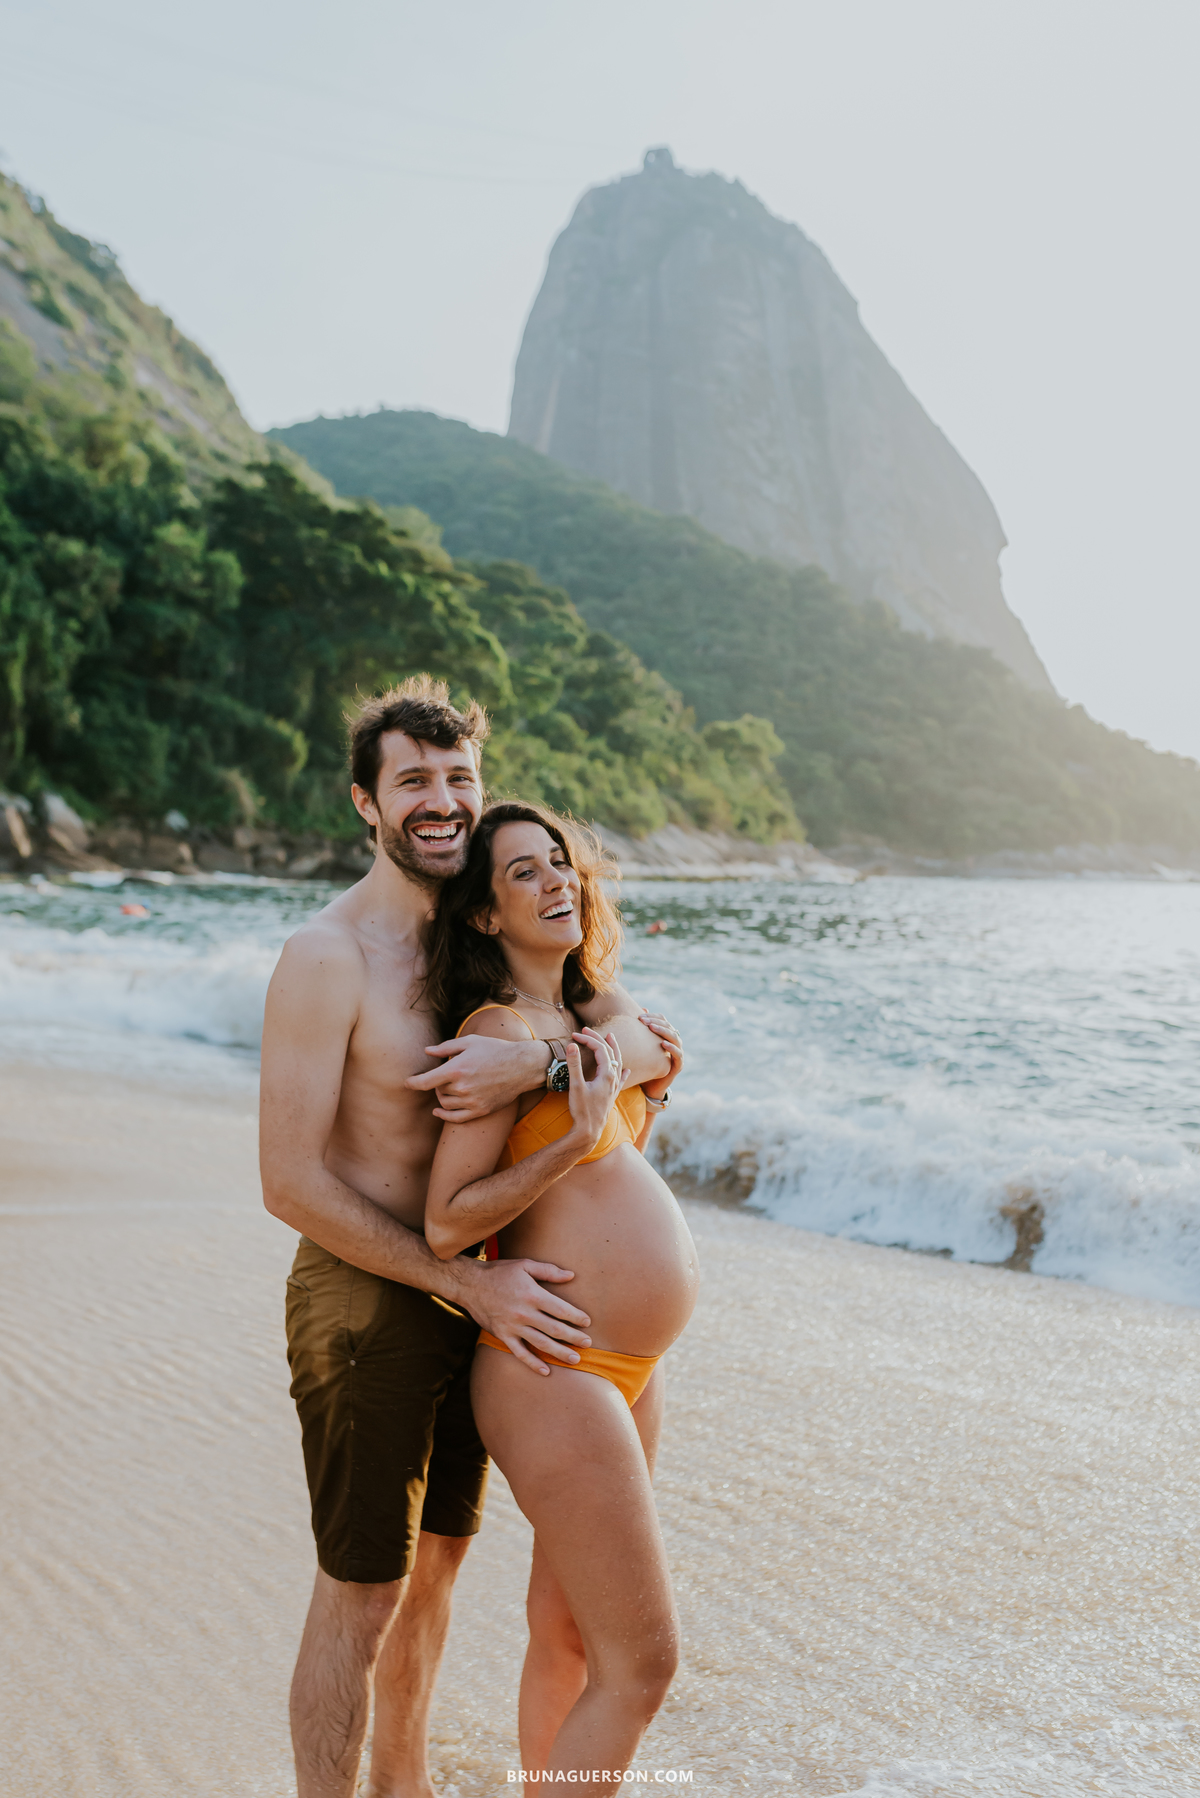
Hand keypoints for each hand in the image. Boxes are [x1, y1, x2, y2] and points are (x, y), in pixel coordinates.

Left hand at [406, 1033, 547, 1121]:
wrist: (522, 1066)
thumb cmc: (495, 1049)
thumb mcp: (470, 1041)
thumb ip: (446, 1047)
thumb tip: (427, 1051)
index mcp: (457, 1069)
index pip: (425, 1082)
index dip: (413, 1083)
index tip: (406, 1083)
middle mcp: (462, 1087)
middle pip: (437, 1090)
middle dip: (438, 1083)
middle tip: (449, 1073)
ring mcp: (471, 1101)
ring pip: (445, 1104)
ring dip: (443, 1096)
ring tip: (452, 1085)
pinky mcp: (480, 1110)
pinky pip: (455, 1118)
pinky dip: (444, 1115)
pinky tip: (439, 1111)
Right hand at [455, 1257, 591, 1374]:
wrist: (469, 1284)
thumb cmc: (500, 1272)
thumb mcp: (525, 1264)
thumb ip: (549, 1271)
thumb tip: (571, 1276)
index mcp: (532, 1294)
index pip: (561, 1309)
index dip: (576, 1317)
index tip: (587, 1322)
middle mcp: (524, 1313)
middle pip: (555, 1329)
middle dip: (573, 1338)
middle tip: (588, 1344)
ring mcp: (513, 1326)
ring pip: (541, 1344)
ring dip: (560, 1353)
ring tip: (575, 1360)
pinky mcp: (502, 1336)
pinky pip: (520, 1353)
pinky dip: (533, 1363)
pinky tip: (546, 1371)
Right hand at [566, 1027, 623, 1147]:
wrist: (588, 1131)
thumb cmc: (582, 1110)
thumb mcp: (575, 1086)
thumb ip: (574, 1064)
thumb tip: (573, 1045)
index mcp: (606, 1075)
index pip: (599, 1049)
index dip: (587, 1040)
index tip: (574, 1035)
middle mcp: (614, 1079)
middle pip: (610, 1053)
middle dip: (598, 1039)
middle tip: (586, 1030)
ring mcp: (614, 1087)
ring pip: (618, 1062)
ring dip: (613, 1048)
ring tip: (610, 1037)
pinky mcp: (612, 1095)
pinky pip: (621, 1079)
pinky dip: (623, 1071)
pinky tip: (626, 1070)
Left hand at [638, 1009, 680, 1083]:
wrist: (650, 1086)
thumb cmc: (645, 1064)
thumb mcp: (641, 1046)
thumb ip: (641, 1030)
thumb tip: (641, 1010)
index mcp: (666, 1035)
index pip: (663, 1020)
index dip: (653, 1016)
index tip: (640, 1016)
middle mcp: (674, 1042)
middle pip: (668, 1026)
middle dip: (655, 1022)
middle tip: (643, 1021)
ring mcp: (678, 1053)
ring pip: (674, 1038)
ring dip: (663, 1031)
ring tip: (652, 1027)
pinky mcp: (679, 1065)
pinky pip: (678, 1054)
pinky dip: (672, 1048)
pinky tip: (663, 1043)